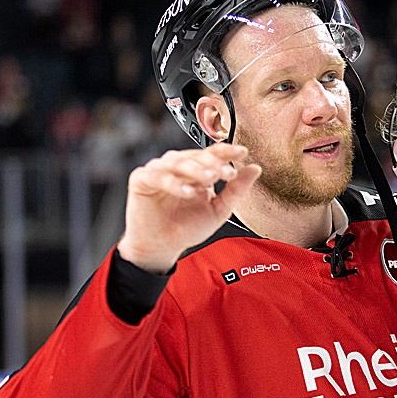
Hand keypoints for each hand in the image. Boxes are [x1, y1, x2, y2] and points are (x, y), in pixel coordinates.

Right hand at [116, 143, 260, 273]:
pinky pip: (158, 176)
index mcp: (197, 169)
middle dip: (213, 163)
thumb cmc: (188, 227)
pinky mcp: (141, 179)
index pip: (213, 154)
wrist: (163, 246)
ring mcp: (159, 170)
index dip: (227, 151)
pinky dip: (173, 183)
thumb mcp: (219, 210)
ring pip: (178, 162)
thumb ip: (236, 190)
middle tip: (227, 173)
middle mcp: (178, 166)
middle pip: (196, 156)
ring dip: (195, 170)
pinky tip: (187, 192)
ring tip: (210, 179)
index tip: (243, 152)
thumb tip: (255, 169)